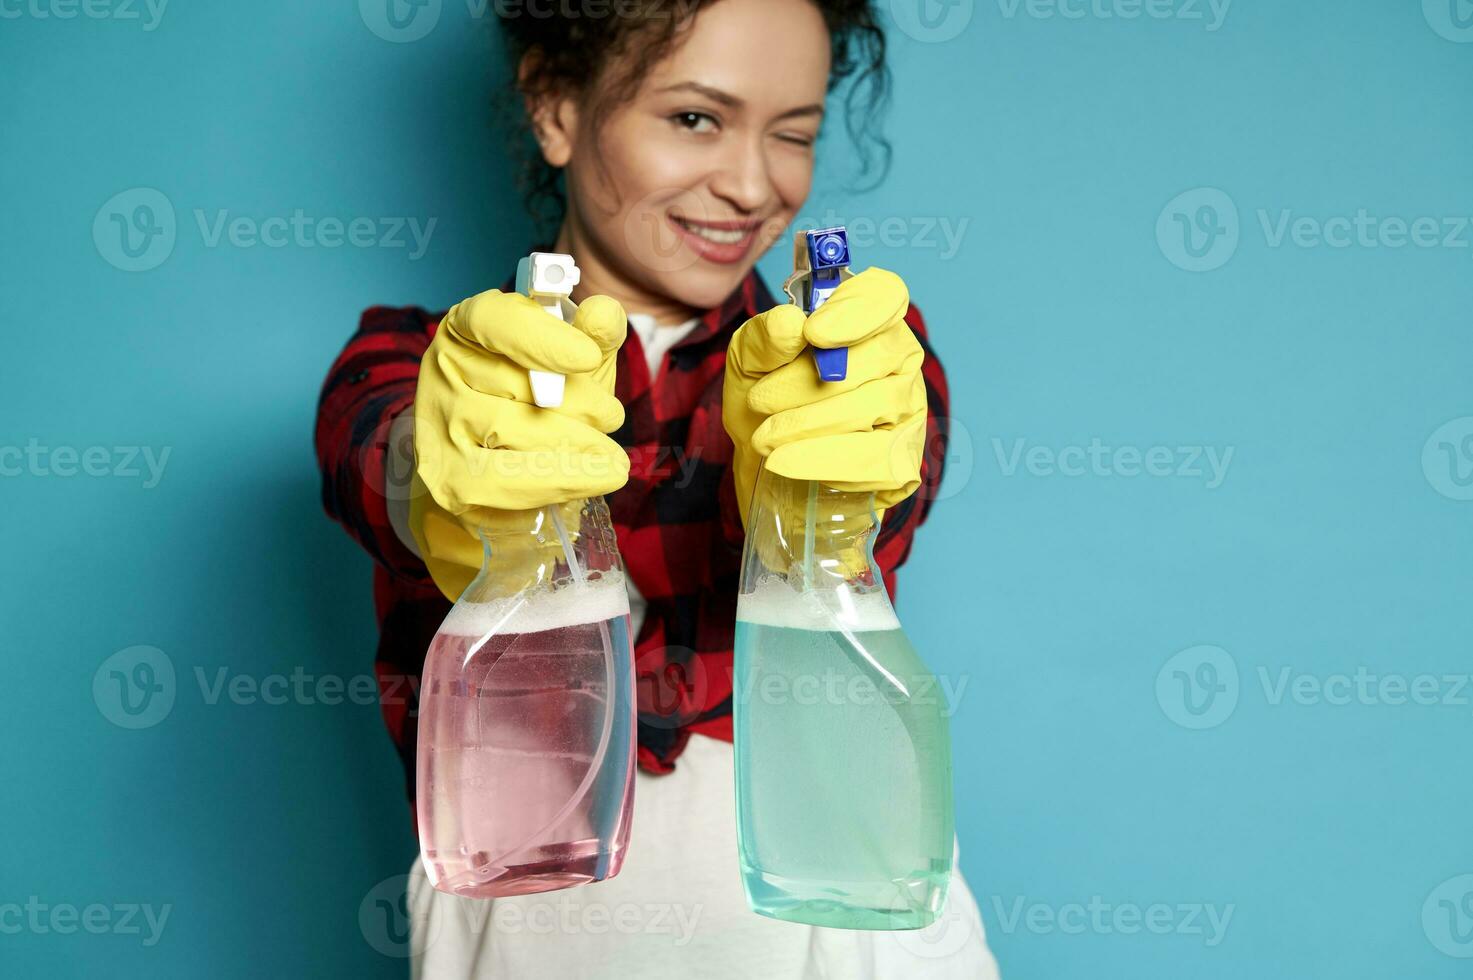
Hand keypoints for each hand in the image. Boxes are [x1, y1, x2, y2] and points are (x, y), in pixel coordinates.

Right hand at [410, 288, 627, 597]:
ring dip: (578, 443)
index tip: (589, 357)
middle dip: (581, 404)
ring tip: (608, 452)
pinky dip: (565, 479)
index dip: (544, 339)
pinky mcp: (449, 477)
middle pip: (520, 384)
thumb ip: (593, 334)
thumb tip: (605, 314)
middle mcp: (445, 369)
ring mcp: (441, 425)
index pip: (494, 320)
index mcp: (470, 326)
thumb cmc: (540, 403)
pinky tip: (597, 477)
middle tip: (610, 416)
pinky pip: (513, 480)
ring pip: (519, 432)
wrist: (496, 470)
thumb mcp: (572, 360)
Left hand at [723, 267, 927, 533]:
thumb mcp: (748, 362)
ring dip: (809, 422)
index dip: (856, 310)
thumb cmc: (764, 400)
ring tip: (764, 436)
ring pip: (876, 406)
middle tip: (760, 400)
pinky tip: (783, 462)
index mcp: (865, 319)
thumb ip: (765, 338)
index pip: (885, 294)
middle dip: (809, 380)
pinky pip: (875, 457)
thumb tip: (791, 323)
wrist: (761, 467)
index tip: (813, 332)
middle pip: (877, 355)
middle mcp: (898, 359)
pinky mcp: (902, 460)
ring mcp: (907, 410)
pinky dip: (822, 460)